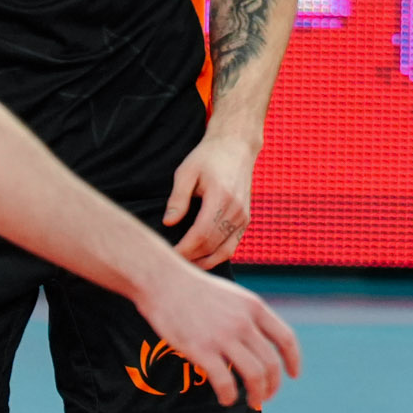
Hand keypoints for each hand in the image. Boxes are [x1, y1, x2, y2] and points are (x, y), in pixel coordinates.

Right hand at [132, 261, 301, 408]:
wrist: (163, 281)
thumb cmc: (194, 288)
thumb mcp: (232, 295)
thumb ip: (247, 315)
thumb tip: (257, 338)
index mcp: (254, 307)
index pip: (285, 338)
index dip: (293, 360)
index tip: (294, 375)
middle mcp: (243, 322)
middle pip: (270, 362)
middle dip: (272, 385)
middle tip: (266, 396)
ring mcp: (223, 336)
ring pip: (253, 374)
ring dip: (256, 394)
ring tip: (251, 402)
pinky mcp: (201, 350)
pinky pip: (224, 382)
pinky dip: (229, 396)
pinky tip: (226, 400)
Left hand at [165, 132, 257, 266]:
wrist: (237, 146)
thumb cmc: (209, 157)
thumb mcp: (187, 172)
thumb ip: (178, 198)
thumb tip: (169, 223)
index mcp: (221, 197)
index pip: (201, 234)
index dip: (184, 250)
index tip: (167, 255)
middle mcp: (236, 210)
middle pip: (211, 246)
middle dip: (190, 258)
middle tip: (169, 264)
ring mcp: (243, 216)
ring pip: (223, 250)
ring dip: (204, 262)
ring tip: (184, 266)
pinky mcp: (245, 218)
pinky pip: (232, 245)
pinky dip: (217, 256)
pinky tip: (201, 259)